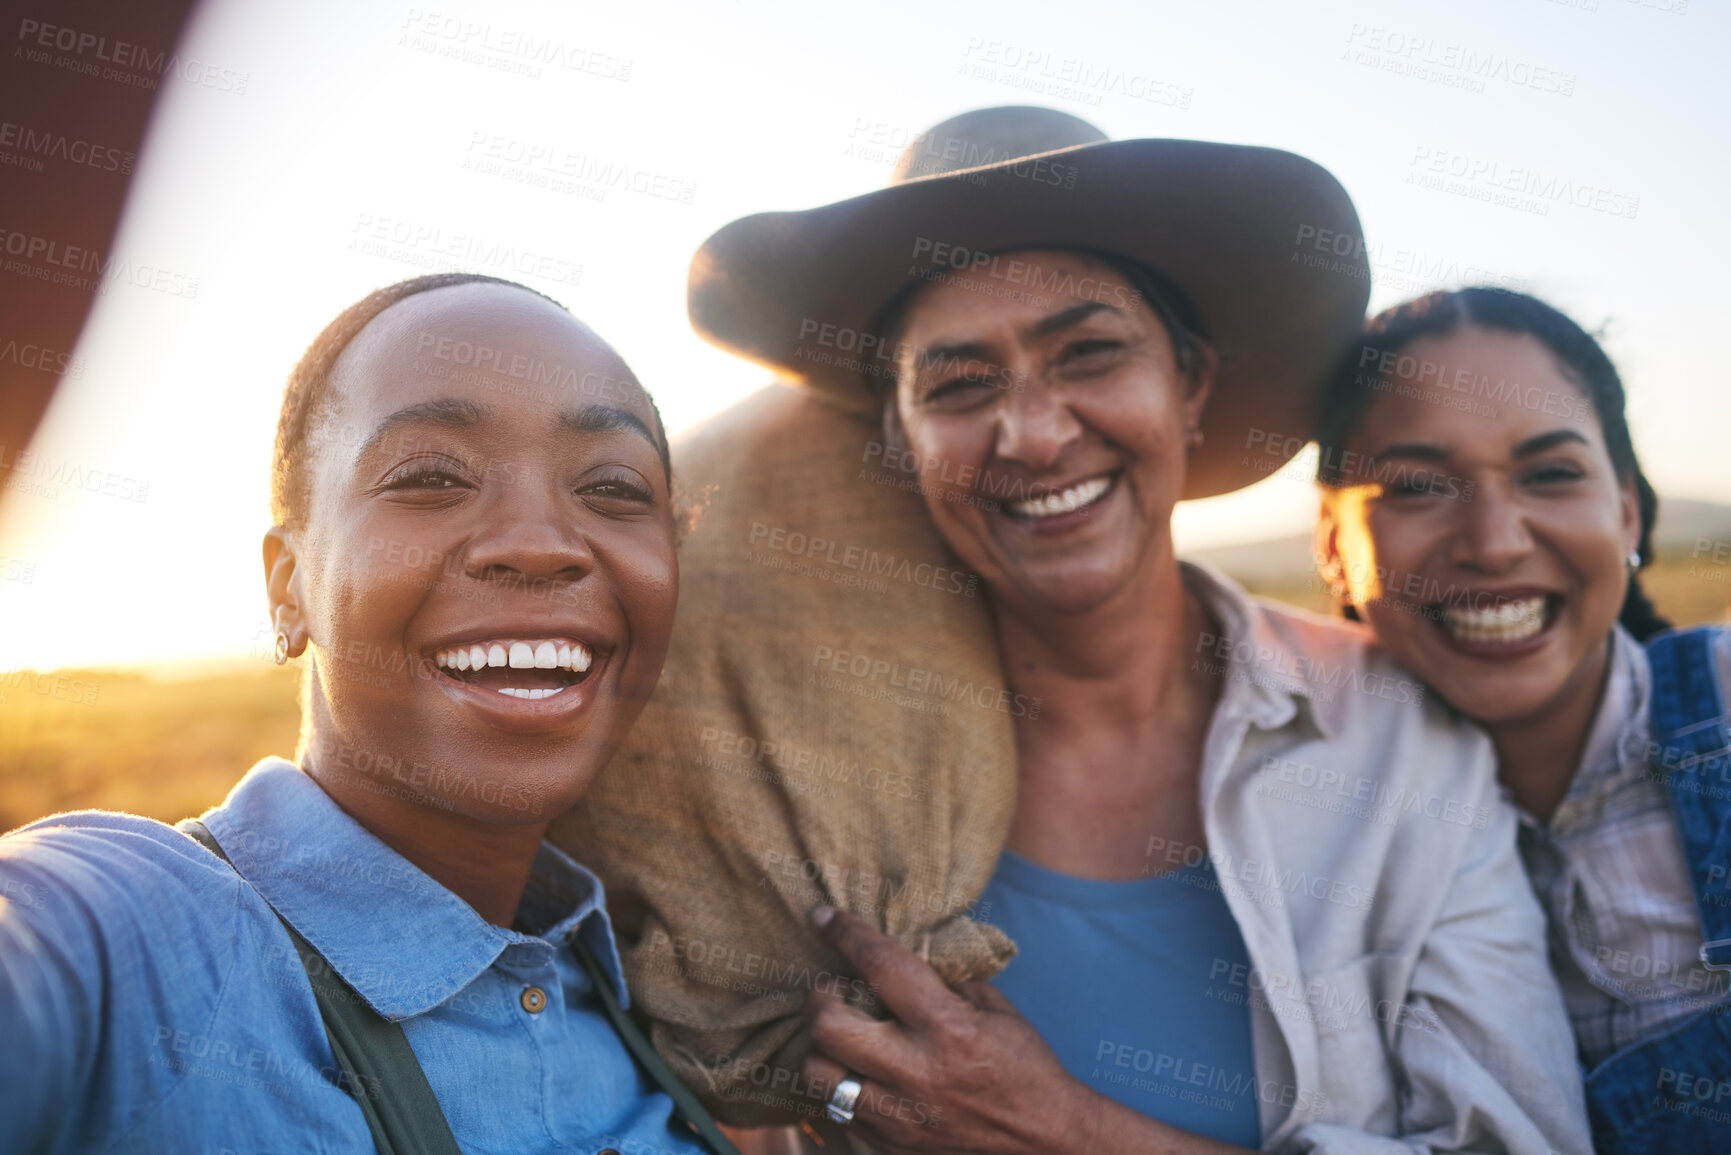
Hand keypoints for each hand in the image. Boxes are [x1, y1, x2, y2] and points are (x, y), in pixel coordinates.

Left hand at [798, 905, 1092, 1154]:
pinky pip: (839, 1110)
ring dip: (823, 1046)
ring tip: (844, 1034)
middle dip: (820, 997)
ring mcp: (899, 1114)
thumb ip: (941, 981)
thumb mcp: (992, 1006)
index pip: (880, 966)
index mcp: (946, 1026)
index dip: (844, 933)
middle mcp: (915, 1071)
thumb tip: (895, 957)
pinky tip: (862, 1071)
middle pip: (828, 1027)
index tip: (822, 915)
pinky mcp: (890, 1144)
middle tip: (835, 989)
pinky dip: (843, 1084)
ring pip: (819, 1075)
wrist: (1042, 1137)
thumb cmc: (1022, 1063)